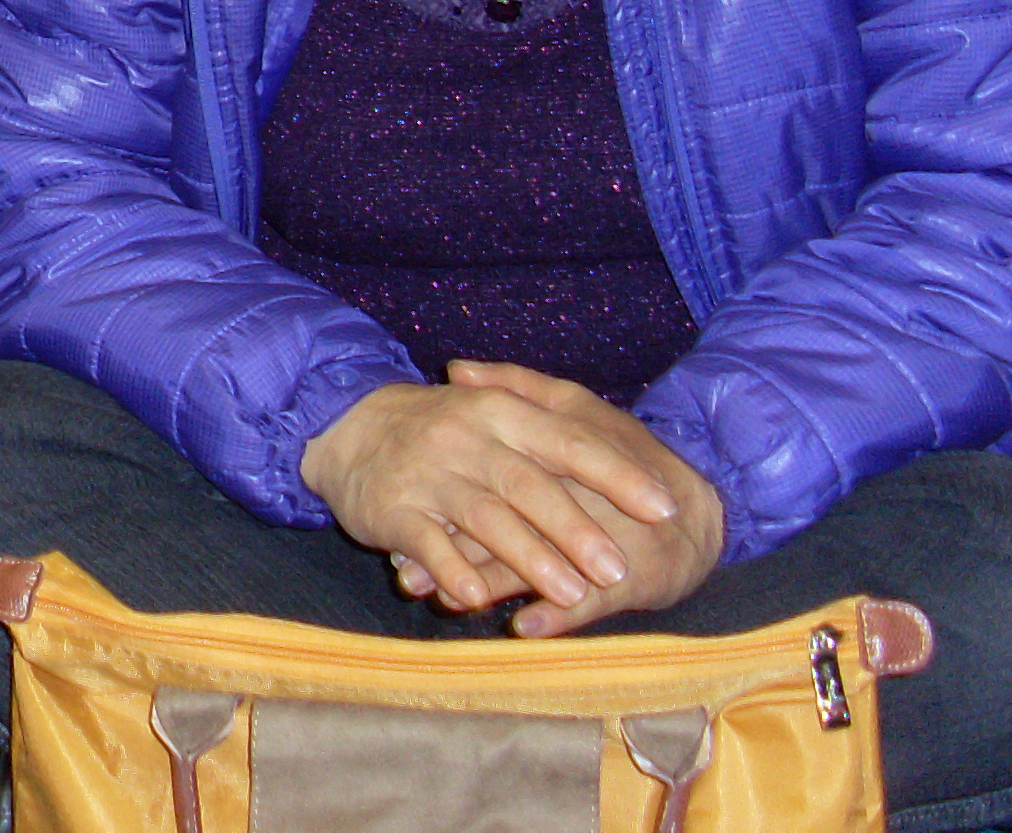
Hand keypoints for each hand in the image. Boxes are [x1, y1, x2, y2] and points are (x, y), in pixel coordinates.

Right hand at [299, 367, 694, 625]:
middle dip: (577, 529)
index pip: (569, 441)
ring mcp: (428, 473)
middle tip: (619, 569)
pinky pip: (428, 542)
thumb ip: (558, 434)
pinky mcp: (392, 508)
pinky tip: (479, 598)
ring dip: (529, 557)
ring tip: (569, 592)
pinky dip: (453, 570)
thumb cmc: (443, 430)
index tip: (664, 508)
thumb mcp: (496, 414)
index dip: (618, 475)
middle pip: (530, 485)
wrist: (347, 427)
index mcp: (500, 413)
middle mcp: (465, 437)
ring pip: (486, 517)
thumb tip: (634, 473)